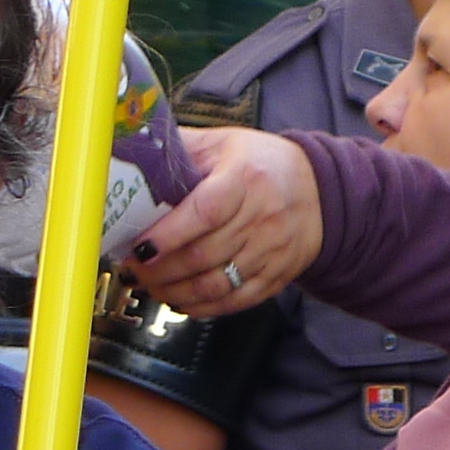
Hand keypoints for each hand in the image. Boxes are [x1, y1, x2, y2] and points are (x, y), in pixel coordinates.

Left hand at [123, 125, 320, 316]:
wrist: (319, 188)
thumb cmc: (259, 162)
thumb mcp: (222, 142)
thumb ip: (180, 150)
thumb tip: (131, 154)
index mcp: (245, 177)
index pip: (205, 212)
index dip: (168, 234)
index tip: (139, 247)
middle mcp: (263, 216)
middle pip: (204, 254)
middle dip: (161, 269)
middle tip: (134, 270)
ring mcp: (273, 250)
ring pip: (218, 283)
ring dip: (176, 292)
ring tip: (151, 287)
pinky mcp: (279, 275)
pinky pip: (238, 300)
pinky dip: (205, 307)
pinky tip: (181, 302)